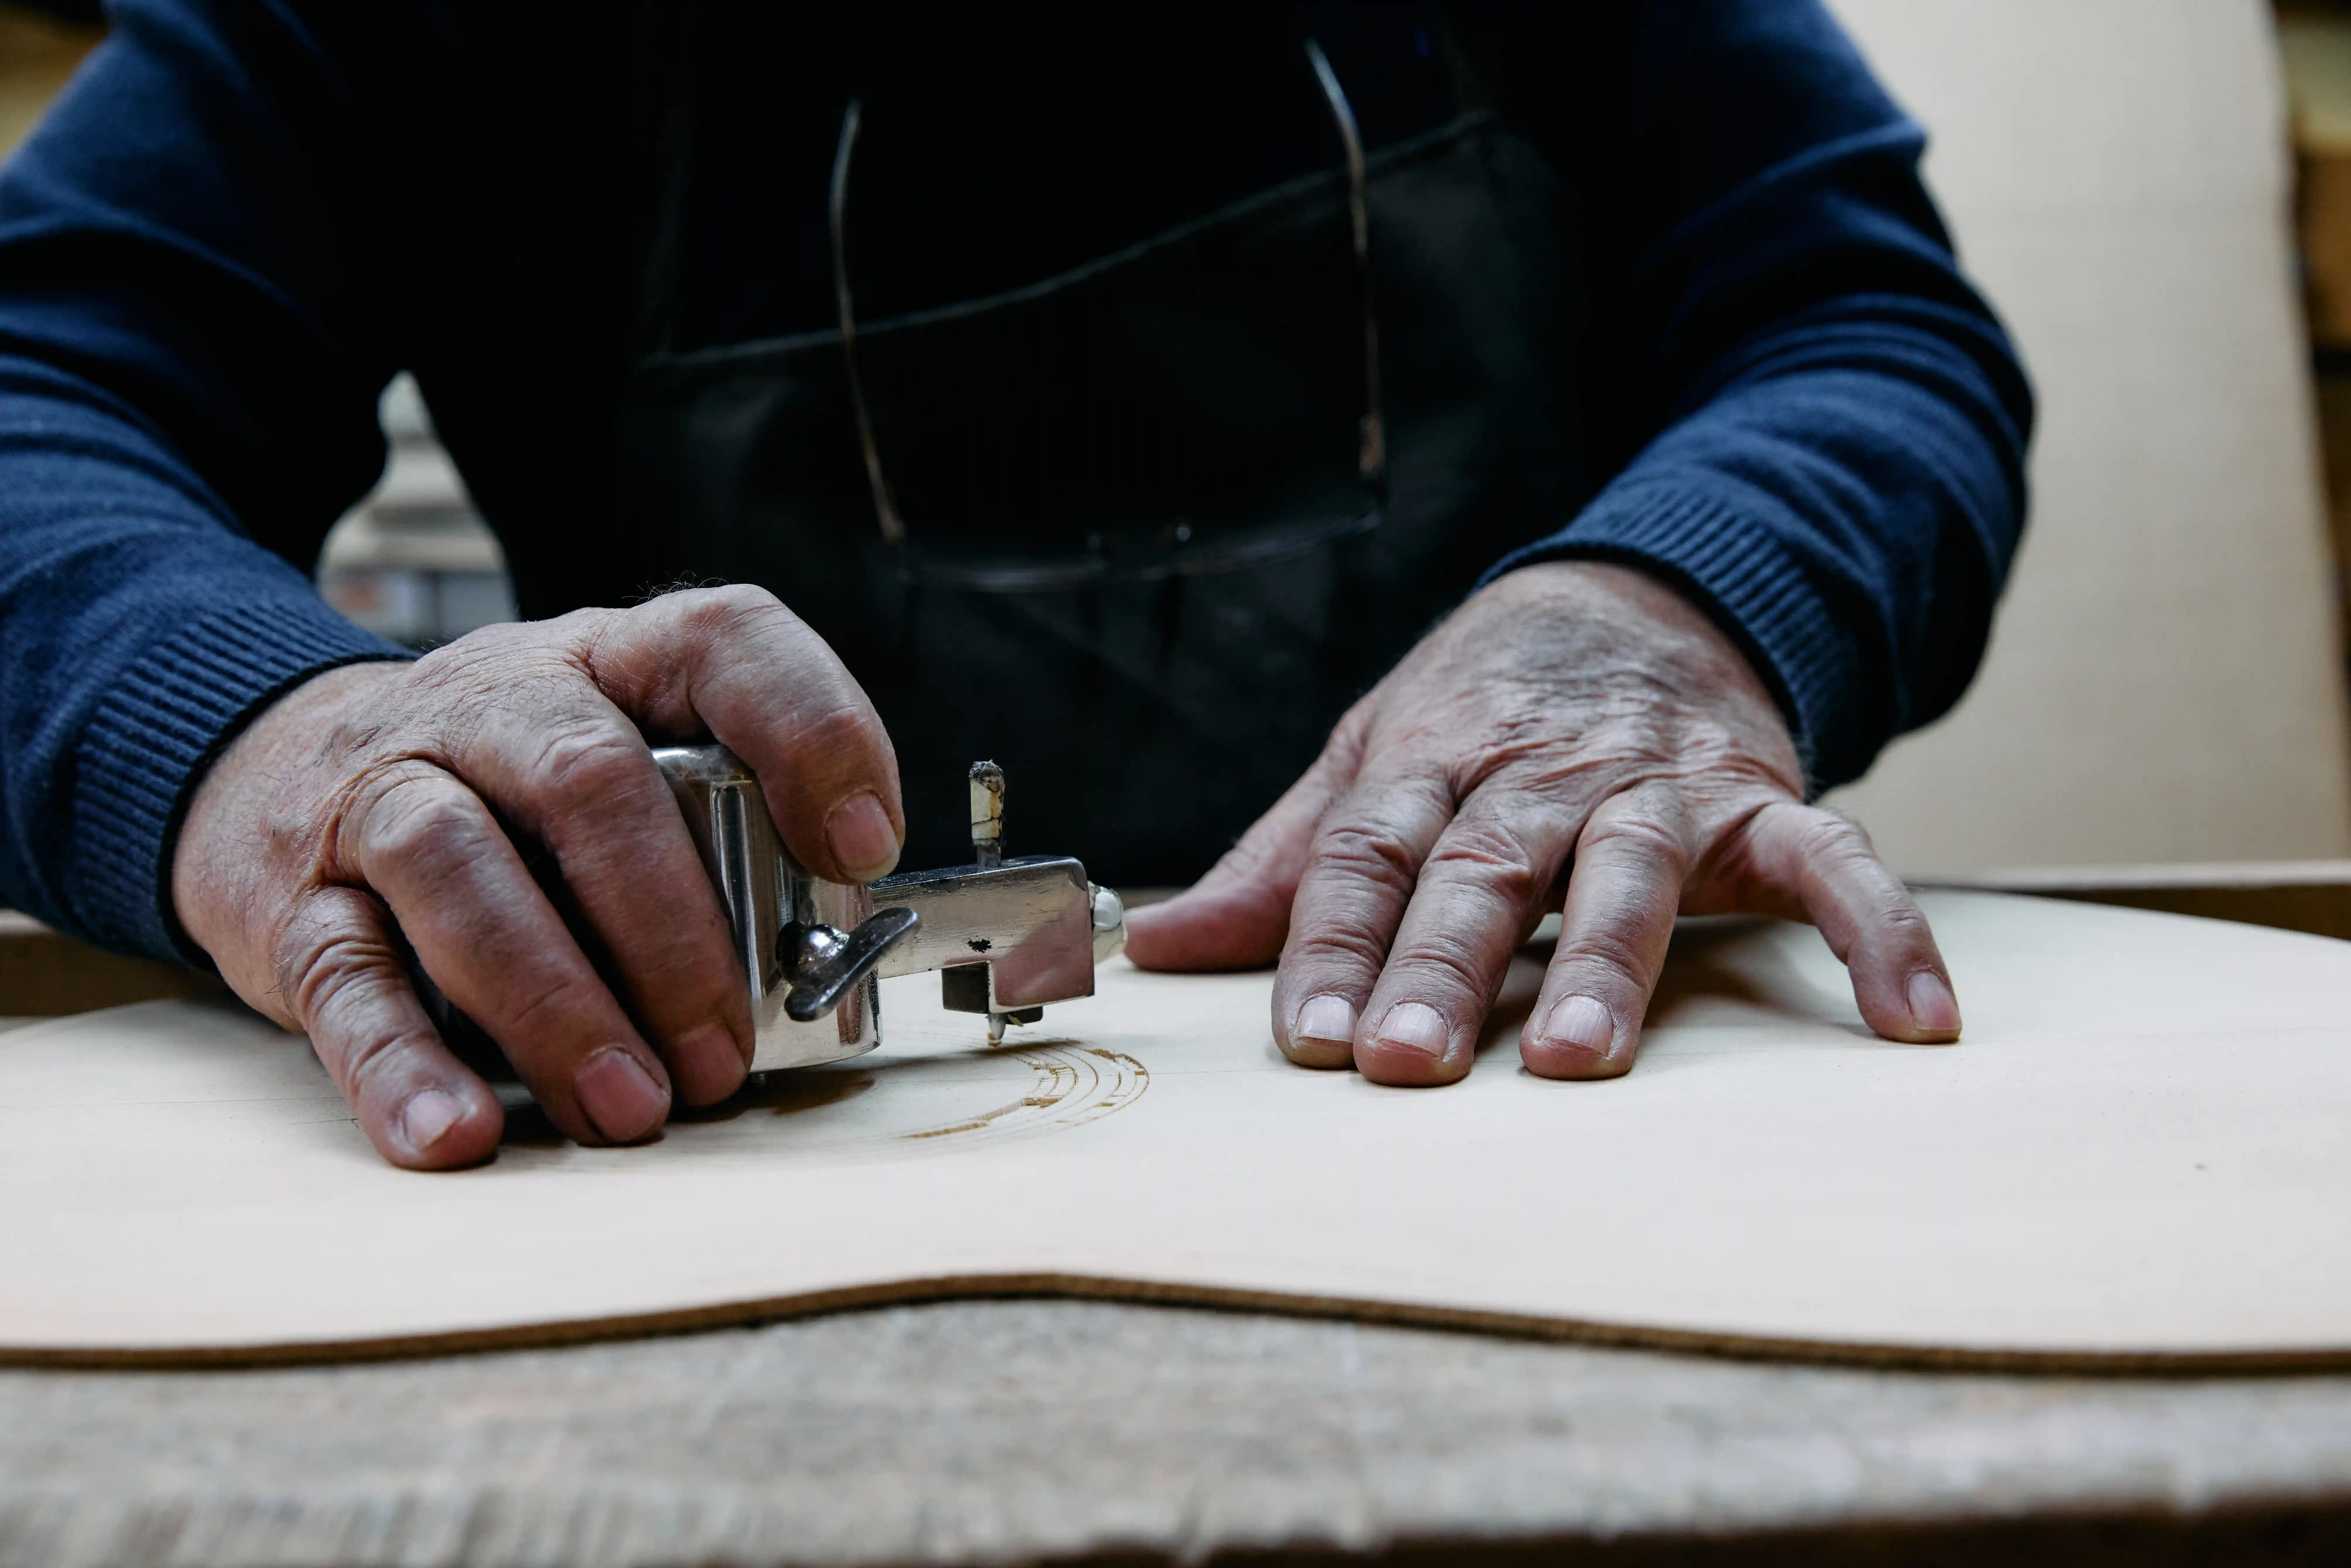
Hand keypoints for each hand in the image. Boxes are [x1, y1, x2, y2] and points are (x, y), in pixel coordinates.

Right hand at [172, 587, 903, 1167]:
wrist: (283, 767)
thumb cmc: (508, 793)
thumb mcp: (625, 772)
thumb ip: (717, 842)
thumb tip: (811, 972)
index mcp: (607, 665)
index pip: (723, 642)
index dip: (809, 731)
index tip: (859, 848)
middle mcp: (494, 705)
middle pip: (591, 782)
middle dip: (674, 934)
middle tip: (722, 1057)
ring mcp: (380, 793)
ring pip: (459, 868)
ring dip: (557, 1005)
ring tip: (628, 1107)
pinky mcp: (296, 899)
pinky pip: (346, 979)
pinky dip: (402, 1065)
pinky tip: (458, 1132)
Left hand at [1125, 561, 1958, 1082]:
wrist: (1632, 594)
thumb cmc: (1482, 705)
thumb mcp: (1371, 757)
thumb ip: (1284, 863)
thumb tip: (1157, 946)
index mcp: (1434, 759)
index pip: (1367, 858)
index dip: (1333, 946)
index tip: (1310, 1040)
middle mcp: (1543, 771)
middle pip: (1482, 870)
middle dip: (1443, 966)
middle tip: (1409, 1062)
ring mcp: (1660, 785)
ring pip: (1628, 874)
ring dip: (1609, 967)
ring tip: (1582, 1060)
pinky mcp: (1764, 798)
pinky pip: (1834, 864)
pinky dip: (1880, 934)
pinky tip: (1913, 1022)